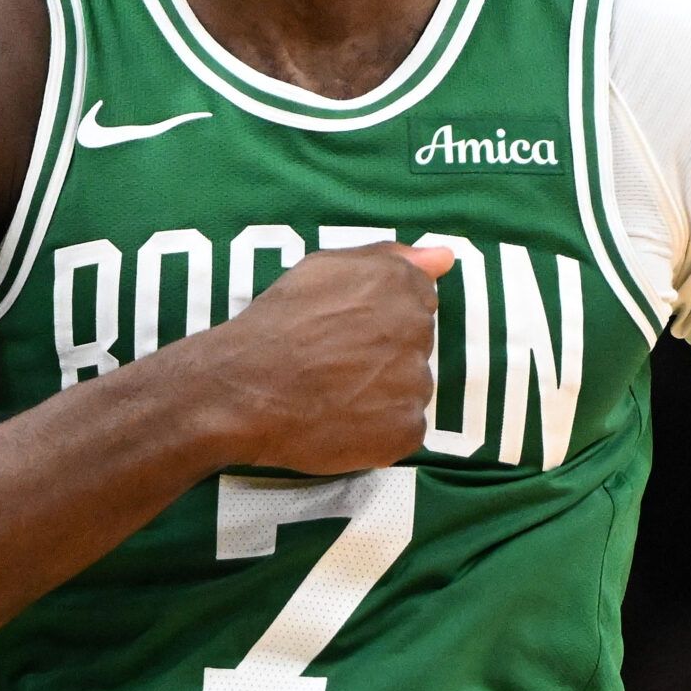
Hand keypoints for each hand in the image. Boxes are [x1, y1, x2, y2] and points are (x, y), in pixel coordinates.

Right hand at [197, 242, 450, 472]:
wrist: (244, 388)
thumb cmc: (278, 322)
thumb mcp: (324, 267)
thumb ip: (390, 257)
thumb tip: (446, 257)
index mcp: (403, 287)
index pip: (418, 304)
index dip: (379, 321)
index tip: (346, 332)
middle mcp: (418, 332)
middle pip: (415, 348)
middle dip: (383, 356)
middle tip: (333, 365)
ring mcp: (415, 385)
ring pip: (409, 390)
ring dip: (382, 395)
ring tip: (333, 396)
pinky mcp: (406, 431)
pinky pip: (402, 430)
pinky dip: (377, 432)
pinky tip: (341, 423)